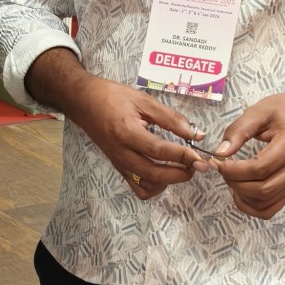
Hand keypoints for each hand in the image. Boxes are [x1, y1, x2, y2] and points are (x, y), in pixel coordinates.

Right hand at [73, 77, 209, 199]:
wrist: (84, 102)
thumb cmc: (112, 97)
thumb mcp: (143, 100)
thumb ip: (170, 118)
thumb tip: (195, 134)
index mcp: (127, 132)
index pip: (159, 150)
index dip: (182, 156)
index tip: (200, 157)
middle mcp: (121, 152)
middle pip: (154, 174)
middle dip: (180, 174)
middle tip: (196, 166)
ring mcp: (119, 163)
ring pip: (146, 185)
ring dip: (168, 181)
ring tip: (181, 167)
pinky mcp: (118, 168)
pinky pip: (137, 187)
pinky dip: (154, 186)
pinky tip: (164, 173)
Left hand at [213, 90, 284, 217]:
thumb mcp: (259, 111)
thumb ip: (239, 130)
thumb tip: (220, 152)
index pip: (259, 168)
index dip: (234, 170)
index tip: (217, 162)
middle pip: (262, 189)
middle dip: (235, 183)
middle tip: (222, 169)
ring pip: (266, 203)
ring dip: (242, 196)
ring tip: (230, 179)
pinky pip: (272, 208)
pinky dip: (252, 206)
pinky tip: (240, 192)